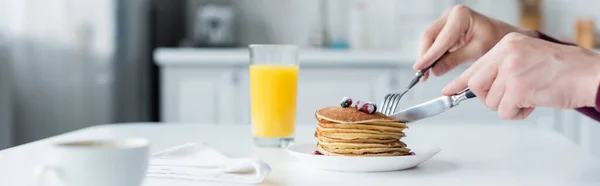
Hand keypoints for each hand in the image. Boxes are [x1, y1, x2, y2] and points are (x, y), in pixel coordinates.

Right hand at [414, 5, 536, 80]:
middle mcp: (450, 15)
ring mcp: (446, 21)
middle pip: (429, 37)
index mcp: (460, 16)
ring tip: (425, 74)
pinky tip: (430, 67)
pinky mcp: (445, 29)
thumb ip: (454, 61)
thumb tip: (435, 70)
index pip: (441, 39)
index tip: (420, 68)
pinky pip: (433, 43)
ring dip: (426, 57)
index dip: (429, 55)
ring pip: (428, 40)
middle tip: (421, 74)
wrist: (503, 36)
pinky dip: (431, 55)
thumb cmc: (496, 39)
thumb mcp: (476, 51)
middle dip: (424, 56)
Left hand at [443, 32, 599, 119]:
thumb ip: (502, 69)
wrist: (587, 75)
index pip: (474, 66)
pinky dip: (518, 113)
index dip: (459, 83)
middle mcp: (506, 54)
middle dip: (488, 98)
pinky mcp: (518, 88)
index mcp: (506, 45)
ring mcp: (511, 71)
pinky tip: (533, 103)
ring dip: (509, 106)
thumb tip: (476, 87)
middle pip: (476, 86)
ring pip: (491, 101)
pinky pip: (505, 111)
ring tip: (530, 96)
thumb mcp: (526, 59)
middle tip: (509, 98)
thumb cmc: (561, 70)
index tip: (446, 92)